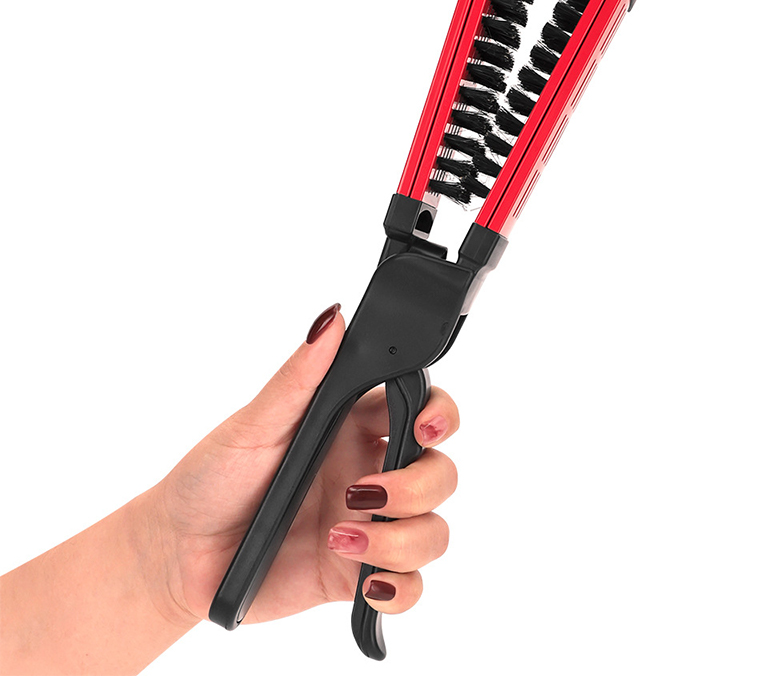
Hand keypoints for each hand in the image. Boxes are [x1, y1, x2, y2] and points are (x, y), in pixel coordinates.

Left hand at [144, 303, 458, 625]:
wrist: (178, 554)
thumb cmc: (210, 478)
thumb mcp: (252, 425)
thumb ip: (298, 378)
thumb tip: (331, 320)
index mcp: (352, 425)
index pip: (422, 408)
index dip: (441, 415)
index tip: (427, 427)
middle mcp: (369, 471)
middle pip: (440, 472)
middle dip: (420, 484)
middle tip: (367, 491)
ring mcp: (367, 524)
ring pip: (433, 530)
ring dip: (404, 539)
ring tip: (344, 539)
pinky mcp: (355, 573)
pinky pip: (409, 586)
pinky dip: (400, 589)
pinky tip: (365, 581)